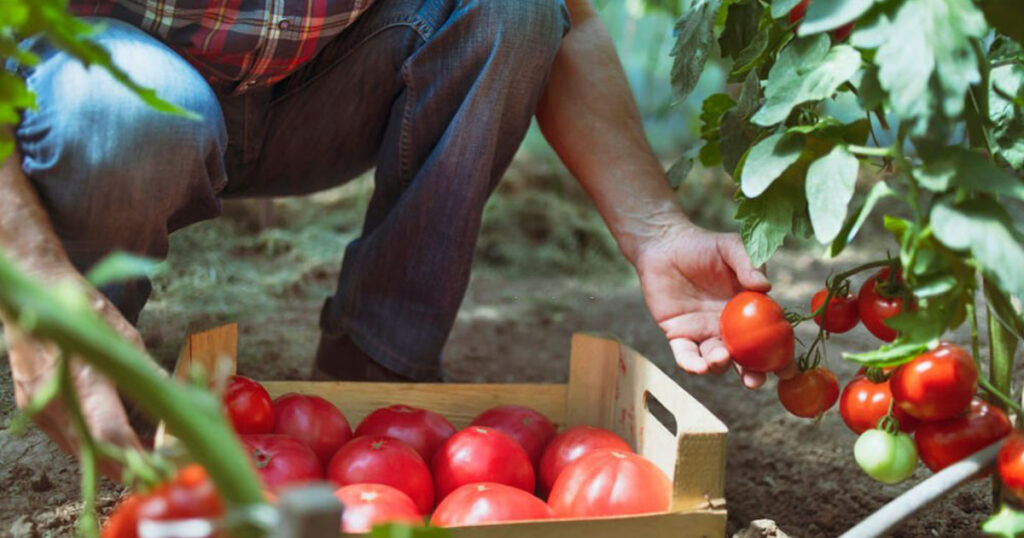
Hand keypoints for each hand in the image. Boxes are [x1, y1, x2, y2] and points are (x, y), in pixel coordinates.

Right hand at [5, 269, 147, 478]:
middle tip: (158, 474)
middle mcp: (57, 400)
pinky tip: (115, 443)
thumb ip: (147, 374)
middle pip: (95, 453)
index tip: (160, 468)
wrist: (34, 294)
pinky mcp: (32, 409)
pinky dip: (92, 446)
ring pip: (79, 451)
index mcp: (83, 380)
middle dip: (127, 470)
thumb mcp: (125, 337)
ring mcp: (39, 407)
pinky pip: (66, 439)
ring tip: (143, 461)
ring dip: (111, 461)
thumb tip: (178, 398)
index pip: (111, 433)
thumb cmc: (84, 310)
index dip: (136, 457)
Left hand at [633, 221, 796, 388]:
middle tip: (754, 381)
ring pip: (716, 361)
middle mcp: (729, 328)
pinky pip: (686, 356)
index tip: (788, 371)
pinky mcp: (679, 334)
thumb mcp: (731, 247)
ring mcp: (704, 333)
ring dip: (720, 365)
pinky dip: (692, 364)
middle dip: (752, 375)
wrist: (664, 244)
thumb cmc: (702, 245)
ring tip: (721, 357)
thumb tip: (765, 287)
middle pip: (744, 359)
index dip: (781, 357)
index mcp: (749, 312)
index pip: (770, 338)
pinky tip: (698, 366)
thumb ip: (749, 264)